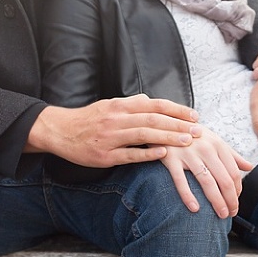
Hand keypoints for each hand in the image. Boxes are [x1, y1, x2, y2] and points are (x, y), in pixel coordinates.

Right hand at [25, 94, 200, 166]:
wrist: (59, 131)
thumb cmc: (88, 119)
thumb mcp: (109, 105)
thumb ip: (131, 104)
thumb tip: (150, 100)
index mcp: (120, 105)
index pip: (155, 105)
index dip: (176, 110)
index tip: (194, 116)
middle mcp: (117, 119)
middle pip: (153, 119)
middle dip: (178, 124)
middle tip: (198, 131)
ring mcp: (110, 137)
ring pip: (144, 135)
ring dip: (168, 137)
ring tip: (187, 141)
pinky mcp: (104, 155)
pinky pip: (129, 154)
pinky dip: (147, 154)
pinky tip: (163, 154)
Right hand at [160, 128, 252, 218]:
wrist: (164, 121)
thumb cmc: (192, 134)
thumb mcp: (213, 139)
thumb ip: (232, 154)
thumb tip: (249, 166)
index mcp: (218, 144)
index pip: (234, 172)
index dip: (237, 190)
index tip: (236, 201)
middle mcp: (206, 148)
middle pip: (224, 179)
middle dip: (231, 200)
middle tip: (232, 213)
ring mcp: (188, 153)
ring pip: (207, 182)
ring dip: (217, 202)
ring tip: (221, 214)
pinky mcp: (171, 158)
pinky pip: (181, 181)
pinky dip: (188, 196)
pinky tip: (195, 209)